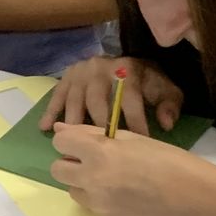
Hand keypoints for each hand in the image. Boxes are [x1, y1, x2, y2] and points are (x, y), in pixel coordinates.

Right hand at [40, 56, 182, 133]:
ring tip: (73, 146)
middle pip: (97, 100)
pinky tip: (44, 128)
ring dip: (74, 124)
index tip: (137, 145)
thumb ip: (170, 105)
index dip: (135, 122)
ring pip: (75, 100)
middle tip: (102, 151)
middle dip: (100, 127)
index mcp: (127, 69)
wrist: (130, 63)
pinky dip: (50, 112)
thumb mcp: (166, 89)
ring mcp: (80, 72)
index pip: (130, 99)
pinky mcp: (66, 76)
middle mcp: (100, 67)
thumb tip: (165, 124)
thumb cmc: (148, 83)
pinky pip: (56, 96)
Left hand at [50, 123, 215, 215]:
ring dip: (84, 183)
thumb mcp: (132, 139)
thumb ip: (92, 134)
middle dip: (72, 163)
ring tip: (115, 179)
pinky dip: (100, 199)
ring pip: (72, 189)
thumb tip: (59, 130)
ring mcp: (98, 204)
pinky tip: (125, 195)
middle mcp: (92, 180)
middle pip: (58, 170)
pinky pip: (90, 206)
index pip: (60, 143)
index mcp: (99, 153)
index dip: (71, 141)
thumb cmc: (170, 162)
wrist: (196, 200)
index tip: (86, 143)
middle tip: (97, 161)